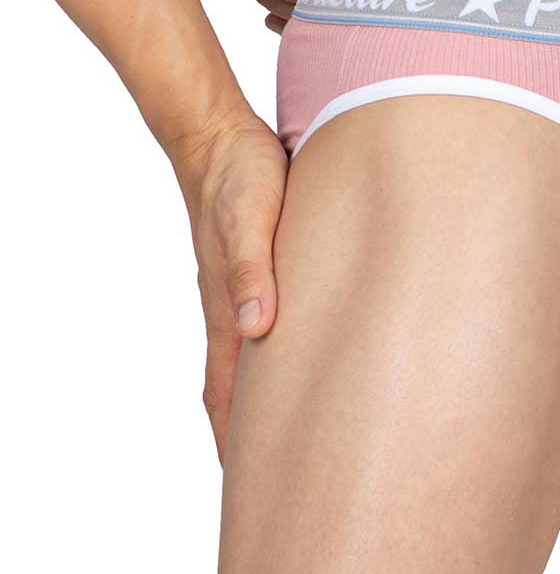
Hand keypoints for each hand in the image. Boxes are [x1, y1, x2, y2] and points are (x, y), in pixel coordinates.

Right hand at [176, 113, 288, 460]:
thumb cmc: (238, 175)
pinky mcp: (255, 261)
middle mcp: (231, 302)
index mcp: (227, 304)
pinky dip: (270, 346)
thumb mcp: (250, 220)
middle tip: (271, 464)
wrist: (219, 134)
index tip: (248, 476)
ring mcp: (240, 283)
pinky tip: (289, 344)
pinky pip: (258, 315)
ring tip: (284, 420)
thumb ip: (251, 272)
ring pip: (248, 350)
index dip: (235, 433)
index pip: (227, 387)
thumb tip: (255, 329)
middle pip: (234, 381)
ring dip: (260, 388)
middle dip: (248, 425)